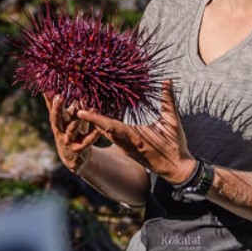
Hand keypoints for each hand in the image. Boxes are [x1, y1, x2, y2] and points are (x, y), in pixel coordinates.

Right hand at [44, 93, 101, 173]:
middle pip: (56, 119)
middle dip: (57, 108)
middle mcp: (59, 131)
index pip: (52, 109)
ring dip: (73, 122)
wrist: (73, 157)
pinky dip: (92, 135)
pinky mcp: (77, 149)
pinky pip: (86, 142)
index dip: (51, 100)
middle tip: (60, 97)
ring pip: (70, 131)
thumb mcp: (64, 118)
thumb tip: (51, 88)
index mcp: (56, 122)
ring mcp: (67, 141)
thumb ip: (59, 105)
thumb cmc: (69, 132)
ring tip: (77, 114)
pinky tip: (98, 129)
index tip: (51, 89)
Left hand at [77, 80, 196, 184]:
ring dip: (94, 120)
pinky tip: (98, 114)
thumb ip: (168, 101)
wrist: (175, 169)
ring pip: (104, 132)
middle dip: (88, 116)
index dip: (94, 118)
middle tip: (76, 100)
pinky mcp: (125, 148)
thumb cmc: (175, 146)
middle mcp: (125, 143)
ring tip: (83, 104)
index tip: (79, 111)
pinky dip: (102, 124)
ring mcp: (124, 146)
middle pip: (101, 128)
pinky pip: (110, 135)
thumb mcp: (173, 123)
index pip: (109, 126)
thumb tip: (167, 81)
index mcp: (133, 137)